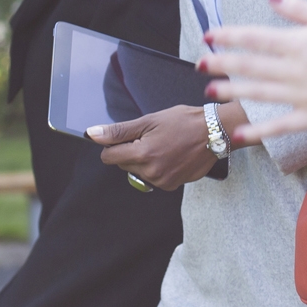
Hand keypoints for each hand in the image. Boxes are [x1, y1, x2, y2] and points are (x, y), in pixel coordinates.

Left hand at [89, 106, 222, 190]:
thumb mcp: (149, 120)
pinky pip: (153, 178)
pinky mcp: (172, 186)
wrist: (215, 132)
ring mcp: (162, 181)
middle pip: (123, 164)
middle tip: (151, 137)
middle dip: (131, 151)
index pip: (109, 157)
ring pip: (138, 172)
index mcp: (142, 153)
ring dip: (144, 160)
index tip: (128, 137)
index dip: (113, 145)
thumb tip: (92, 134)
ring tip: (163, 146)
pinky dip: (158, 168)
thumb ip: (118, 131)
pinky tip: (171, 156)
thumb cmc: (184, 122)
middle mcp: (151, 171)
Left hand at [199, 0, 306, 143]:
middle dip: (222, 64)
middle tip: (199, 64)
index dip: (230, 36)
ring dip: (232, 93)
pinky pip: (280, 126)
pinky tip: (240, 134)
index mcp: (302, 43)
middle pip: (251, 66)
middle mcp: (298, 70)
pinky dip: (259, 131)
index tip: (209, 35)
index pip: (256, 38)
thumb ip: (301, 9)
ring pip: (259, 94)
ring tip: (209, 92)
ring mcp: (304, 96)